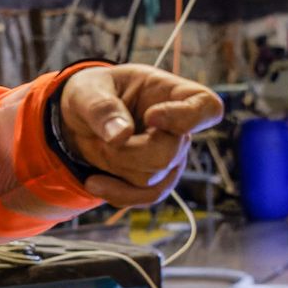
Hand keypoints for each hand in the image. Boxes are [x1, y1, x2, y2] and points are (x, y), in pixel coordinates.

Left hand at [58, 65, 223, 206]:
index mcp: (172, 93)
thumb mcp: (87, 91)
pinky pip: (147, 197)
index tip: (150, 116)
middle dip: (127, 151)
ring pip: (152, 180)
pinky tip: (94, 182)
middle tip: (103, 136)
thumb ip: (101, 108)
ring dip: (116, 167)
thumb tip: (121, 135)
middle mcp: (179, 128)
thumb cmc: (91, 95)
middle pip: (169, 154)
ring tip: (99, 146)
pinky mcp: (158, 181)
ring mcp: (172, 157)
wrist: (81, 123)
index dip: (185, 117)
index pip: (207, 107)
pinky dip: (117, 194)